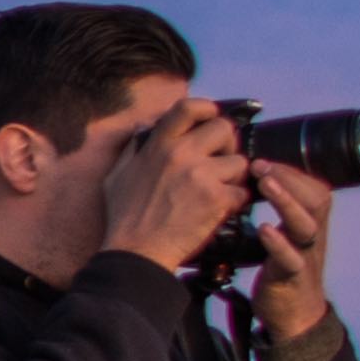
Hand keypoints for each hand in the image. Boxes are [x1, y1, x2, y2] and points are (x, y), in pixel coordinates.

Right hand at [96, 98, 252, 272]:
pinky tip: (219, 210)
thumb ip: (134, 148)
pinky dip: (235, 202)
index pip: (189, 108)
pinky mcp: (217, 199)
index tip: (210, 119)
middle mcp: (181, 154)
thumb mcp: (117, 174)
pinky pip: (242, 192)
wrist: (137, 252)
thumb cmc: (124, 217)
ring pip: (240, 162)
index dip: (207, 109)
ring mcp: (202, 176)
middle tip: (220, 161)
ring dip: (233, 177)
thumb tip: (145, 127)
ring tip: (218, 191)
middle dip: (227, 144)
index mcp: (158, 145)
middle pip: (224, 129)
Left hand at [252, 153, 339, 343]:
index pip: (313, 188)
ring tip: (265, 184)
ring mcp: (305, 255)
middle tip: (260, 164)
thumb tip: (258, 175)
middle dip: (289, 178)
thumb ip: (280, 209)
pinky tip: (264, 230)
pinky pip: (291, 259)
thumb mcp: (285, 233)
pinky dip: (278, 243)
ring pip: (305, 225)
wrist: (294, 314)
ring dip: (286, 202)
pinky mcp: (292, 277)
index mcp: (311, 222)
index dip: (292, 171)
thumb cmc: (283, 267)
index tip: (263, 157)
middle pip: (316, 200)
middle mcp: (312, 235)